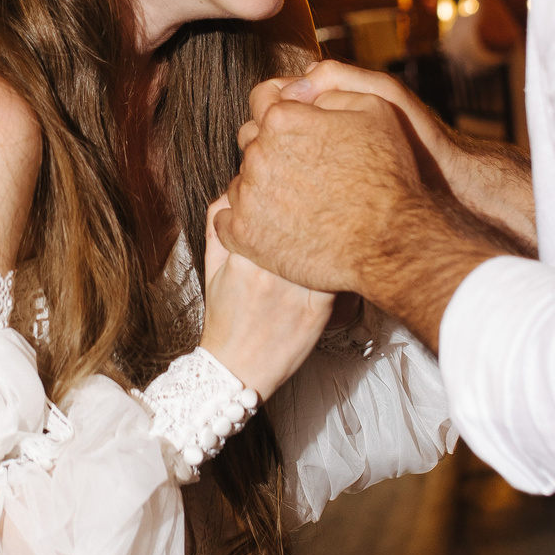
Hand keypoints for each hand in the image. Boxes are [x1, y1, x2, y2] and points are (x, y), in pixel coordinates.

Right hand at [197, 201, 333, 398]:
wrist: (236, 368)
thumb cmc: (224, 318)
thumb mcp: (211, 267)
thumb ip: (216, 226)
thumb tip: (230, 190)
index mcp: (242, 257)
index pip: (270, 210)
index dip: (287, 194)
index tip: (298, 186)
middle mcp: (270, 272)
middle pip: (302, 224)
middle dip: (314, 206)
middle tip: (330, 190)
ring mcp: (296, 293)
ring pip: (324, 247)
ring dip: (333, 233)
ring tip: (344, 216)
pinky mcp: (318, 312)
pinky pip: (337, 276)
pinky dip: (342, 263)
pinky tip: (344, 256)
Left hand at [229, 82, 529, 349]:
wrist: (391, 243)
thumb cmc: (389, 177)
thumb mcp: (376, 109)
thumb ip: (330, 88)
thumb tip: (299, 86)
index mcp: (282, 119)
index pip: (262, 100)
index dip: (281, 109)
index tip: (298, 129)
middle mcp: (257, 153)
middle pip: (252, 142)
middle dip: (273, 149)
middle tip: (306, 170)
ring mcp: (248, 196)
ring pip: (242, 181)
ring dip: (262, 187)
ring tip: (300, 203)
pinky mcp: (244, 234)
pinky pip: (226, 220)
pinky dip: (245, 222)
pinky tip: (273, 225)